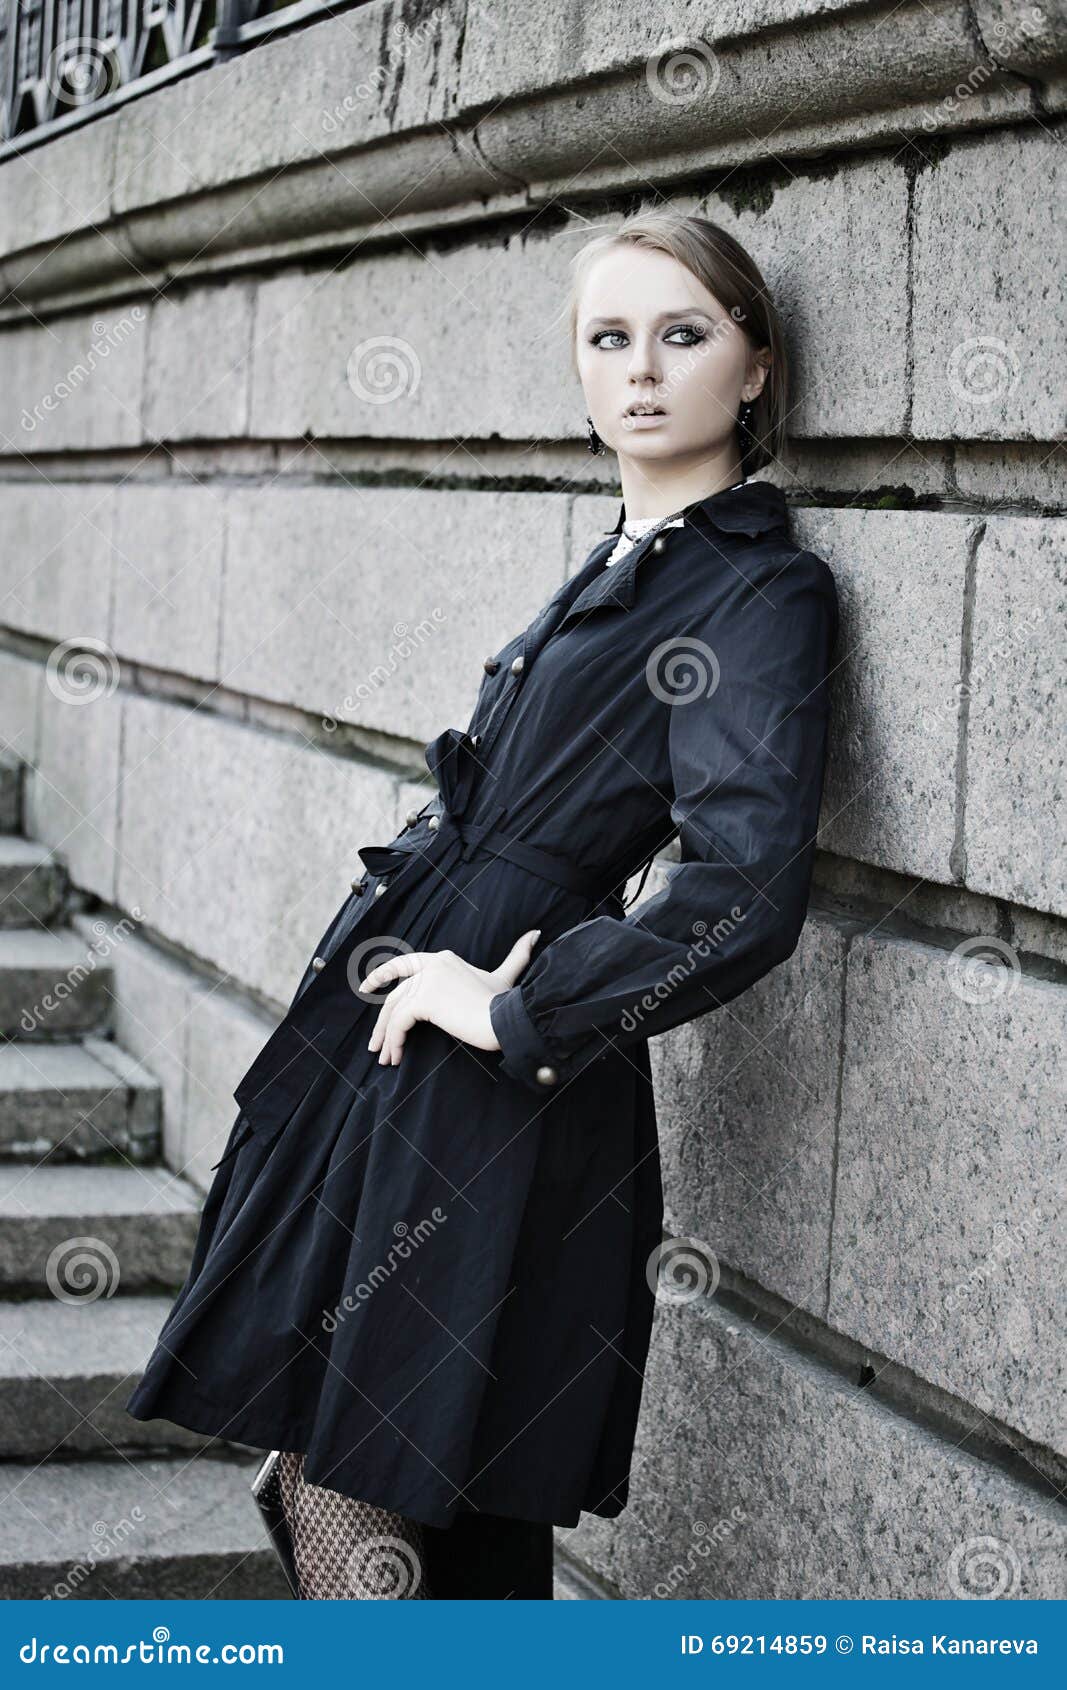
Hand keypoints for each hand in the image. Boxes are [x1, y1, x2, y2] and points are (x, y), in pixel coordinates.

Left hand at [362, 929, 541, 1065]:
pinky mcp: (424, 1000)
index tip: (367, 988)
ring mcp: (427, 981)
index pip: (405, 966)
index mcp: (443, 959)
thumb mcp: (506, 977)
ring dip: (386, 1037)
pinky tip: (396, 1057)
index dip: (382, 975)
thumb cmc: (506, 1004)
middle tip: (374, 1044)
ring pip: (393, 1011)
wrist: (507, 1020)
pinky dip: (394, 1041)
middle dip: (381, 1020)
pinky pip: (399, 1023)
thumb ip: (517, 955)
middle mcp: (432, 965)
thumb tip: (536, 934)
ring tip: (385, 1058)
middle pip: (396, 993)